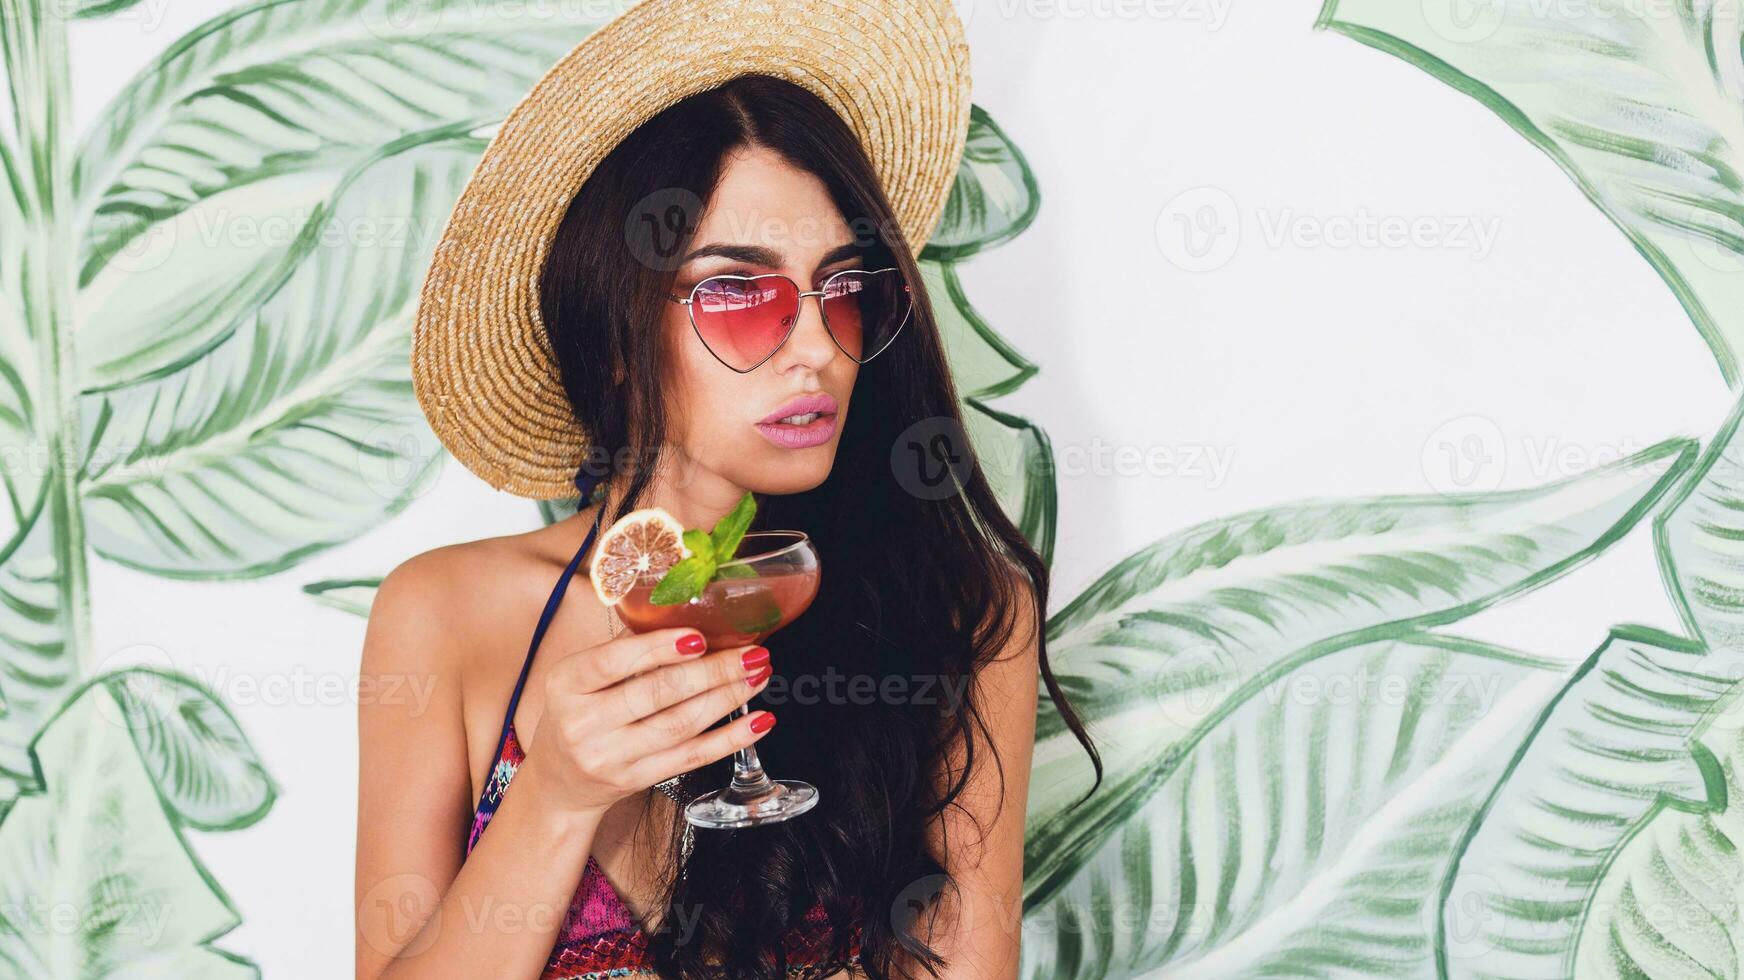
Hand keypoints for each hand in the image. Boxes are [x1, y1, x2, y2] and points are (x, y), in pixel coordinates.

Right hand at [523, 627, 773, 815]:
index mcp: (566, 684)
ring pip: (681, 724)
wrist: (559, 781)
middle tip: (751, 653)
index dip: (658, 648)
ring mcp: (610, 757)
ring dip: (728, 698)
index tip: (700, 636)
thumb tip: (696, 627)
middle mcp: (583, 723)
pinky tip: (758, 721)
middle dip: (713, 670)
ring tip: (758, 676)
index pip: (612, 661)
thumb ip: (626, 655)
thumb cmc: (578, 712)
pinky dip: (730, 738)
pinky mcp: (637, 780)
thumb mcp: (581, 679)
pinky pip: (693, 758)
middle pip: (657, 693)